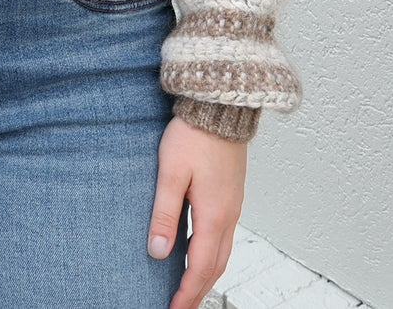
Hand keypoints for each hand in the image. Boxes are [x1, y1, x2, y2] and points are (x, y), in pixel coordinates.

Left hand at [147, 116, 246, 308]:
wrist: (221, 104)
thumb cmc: (194, 133)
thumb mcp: (171, 172)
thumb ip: (164, 213)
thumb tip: (159, 252)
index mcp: (214, 215)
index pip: (200, 266)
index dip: (187, 292)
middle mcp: (229, 215)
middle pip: (215, 266)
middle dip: (198, 290)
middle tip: (182, 308)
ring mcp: (233, 204)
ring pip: (223, 252)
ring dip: (207, 274)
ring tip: (191, 288)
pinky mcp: (231, 193)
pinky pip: (225, 235)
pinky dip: (213, 254)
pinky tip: (200, 252)